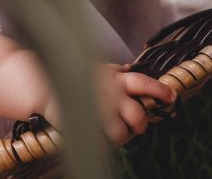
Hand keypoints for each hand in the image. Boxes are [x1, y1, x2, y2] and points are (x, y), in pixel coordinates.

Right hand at [42, 64, 175, 146]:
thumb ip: (113, 70)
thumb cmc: (67, 73)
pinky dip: (100, 145)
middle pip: (138, 115)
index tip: (172, 97)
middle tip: (135, 126)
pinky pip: (100, 143)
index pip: (145, 82)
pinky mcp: (85, 124)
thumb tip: (129, 68)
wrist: (39, 81)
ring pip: (122, 133)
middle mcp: (110, 94)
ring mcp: (98, 110)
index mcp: (114, 78)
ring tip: (112, 135)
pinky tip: (95, 138)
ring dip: (120, 137)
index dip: (161, 90)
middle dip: (140, 124)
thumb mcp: (94, 66)